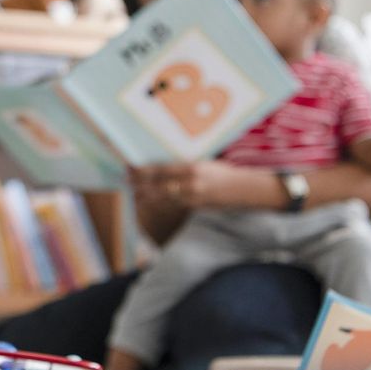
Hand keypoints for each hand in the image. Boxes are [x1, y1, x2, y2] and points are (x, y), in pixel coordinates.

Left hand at [128, 160, 244, 208]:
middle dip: (139, 183)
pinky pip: (171, 205)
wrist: (244, 190)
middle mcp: (190, 183)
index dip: (143, 170)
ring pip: (162, 197)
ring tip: (133, 193)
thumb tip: (162, 163)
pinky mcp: (194, 207)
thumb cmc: (224, 172)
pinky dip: (158, 203)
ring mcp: (192, 197)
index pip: (161, 169)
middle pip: (158, 184)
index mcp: (192, 167)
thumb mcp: (204, 162)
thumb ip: (184, 165)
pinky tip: (149, 202)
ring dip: (145, 196)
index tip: (130, 167)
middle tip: (126, 180)